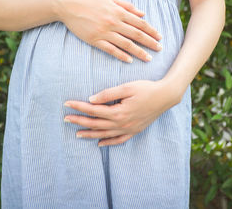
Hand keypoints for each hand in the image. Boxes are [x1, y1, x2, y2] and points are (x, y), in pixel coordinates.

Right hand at [55, 0, 162, 62]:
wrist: (69, 5)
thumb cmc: (89, 0)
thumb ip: (126, 6)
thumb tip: (142, 13)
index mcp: (118, 11)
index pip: (140, 23)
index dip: (151, 30)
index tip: (159, 37)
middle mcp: (114, 22)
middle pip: (136, 34)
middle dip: (150, 42)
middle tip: (160, 49)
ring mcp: (104, 32)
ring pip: (126, 44)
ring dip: (139, 52)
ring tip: (148, 58)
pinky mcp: (95, 40)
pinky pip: (111, 49)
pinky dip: (121, 55)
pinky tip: (129, 60)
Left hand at [63, 79, 182, 146]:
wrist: (165, 96)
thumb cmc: (146, 88)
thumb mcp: (126, 87)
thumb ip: (107, 94)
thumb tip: (91, 100)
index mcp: (118, 112)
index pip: (93, 110)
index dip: (78, 107)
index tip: (67, 104)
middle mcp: (122, 123)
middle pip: (95, 124)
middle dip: (79, 121)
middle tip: (65, 119)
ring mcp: (128, 129)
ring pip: (104, 134)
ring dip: (90, 134)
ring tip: (77, 134)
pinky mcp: (134, 131)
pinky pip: (118, 140)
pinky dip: (108, 142)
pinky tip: (99, 143)